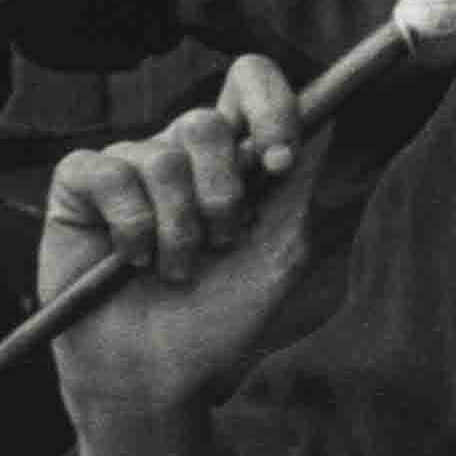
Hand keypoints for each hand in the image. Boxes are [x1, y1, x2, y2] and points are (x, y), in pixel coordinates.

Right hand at [42, 56, 312, 426]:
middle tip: (223, 246)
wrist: (158, 375)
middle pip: (205, 120)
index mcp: (235, 156)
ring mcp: (129, 163)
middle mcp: (181, 150)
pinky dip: (131, 229)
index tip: (283, 162)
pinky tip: (131, 262)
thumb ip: (325, 181)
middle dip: (224, 197)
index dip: (269, 105)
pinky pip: (107, 173)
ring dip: (179, 230)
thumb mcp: (292, 250)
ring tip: (176, 270)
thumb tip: (376, 111)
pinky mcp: (79, 184)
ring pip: (160, 155)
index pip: (251, 79)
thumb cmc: (225, 317)